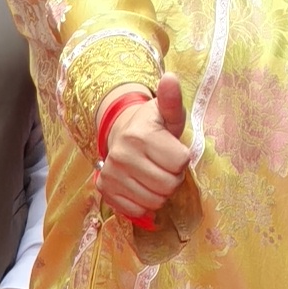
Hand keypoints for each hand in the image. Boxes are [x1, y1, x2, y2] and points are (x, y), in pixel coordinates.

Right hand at [98, 74, 195, 221]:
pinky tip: (141, 186)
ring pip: (155, 201)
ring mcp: (111, 174)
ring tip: (153, 174)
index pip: (181, 163)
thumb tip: (171, 78)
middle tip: (164, 164)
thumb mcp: (167, 112)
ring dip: (160, 192)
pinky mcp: (105, 190)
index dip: (182, 159)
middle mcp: (121, 155)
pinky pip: (137, 211)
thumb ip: (172, 100)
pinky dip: (144, 203)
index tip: (173, 151)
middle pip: (169, 185)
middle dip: (173, 177)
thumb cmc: (153, 126)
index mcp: (140, 135)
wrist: (121, 134)